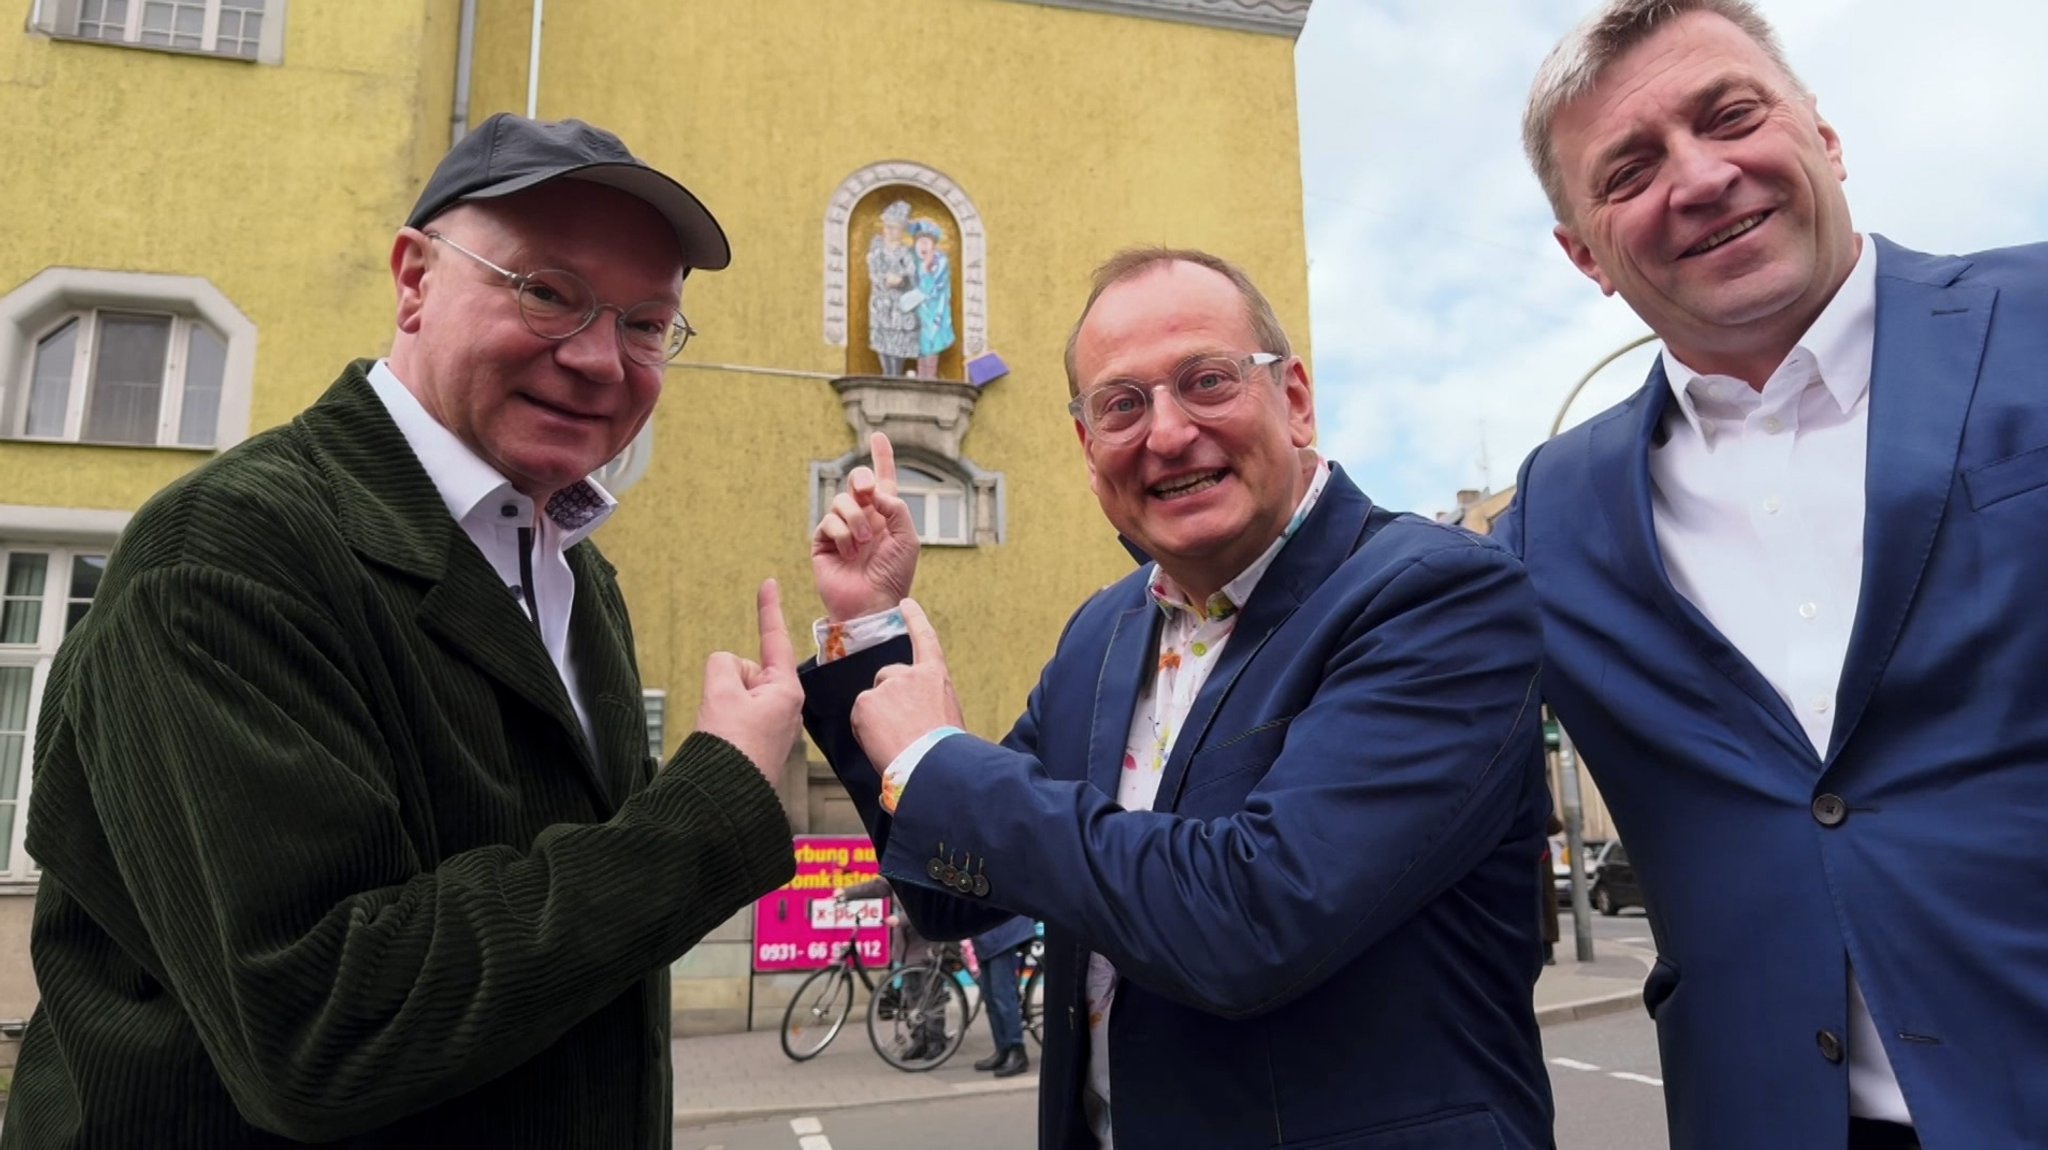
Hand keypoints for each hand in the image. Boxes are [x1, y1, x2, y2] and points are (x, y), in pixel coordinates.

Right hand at [695, 579, 804, 788]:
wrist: (723, 798)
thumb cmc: (730, 747)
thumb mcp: (720, 691)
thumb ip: (723, 664)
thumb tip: (727, 671)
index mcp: (786, 690)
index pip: (774, 639)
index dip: (768, 609)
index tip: (770, 582)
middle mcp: (786, 705)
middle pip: (746, 670)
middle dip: (728, 682)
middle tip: (723, 714)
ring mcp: (772, 724)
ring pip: (735, 692)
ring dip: (722, 704)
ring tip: (722, 732)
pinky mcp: (758, 740)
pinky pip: (734, 713)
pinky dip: (723, 719)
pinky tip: (722, 741)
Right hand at [812, 432, 920, 622]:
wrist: (872, 603)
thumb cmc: (894, 575)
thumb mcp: (908, 538)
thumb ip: (898, 509)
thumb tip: (877, 493)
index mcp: (886, 515)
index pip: (884, 479)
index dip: (882, 456)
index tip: (879, 435)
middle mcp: (863, 517)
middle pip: (856, 481)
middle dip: (861, 479)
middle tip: (868, 491)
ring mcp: (842, 528)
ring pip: (841, 500)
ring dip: (855, 519)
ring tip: (863, 543)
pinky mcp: (823, 541)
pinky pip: (828, 521)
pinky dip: (841, 534)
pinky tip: (848, 552)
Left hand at [850, 599, 964, 770]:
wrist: (934, 764)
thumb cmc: (945, 749)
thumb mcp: (946, 716)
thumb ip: (927, 703)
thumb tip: (913, 715)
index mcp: (935, 677)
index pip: (925, 639)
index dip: (915, 620)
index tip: (905, 603)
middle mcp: (910, 674)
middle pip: (886, 679)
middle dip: (887, 700)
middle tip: (900, 729)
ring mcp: (886, 685)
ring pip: (872, 701)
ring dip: (877, 719)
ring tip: (895, 741)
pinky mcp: (867, 701)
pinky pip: (859, 717)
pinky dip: (866, 731)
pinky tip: (883, 744)